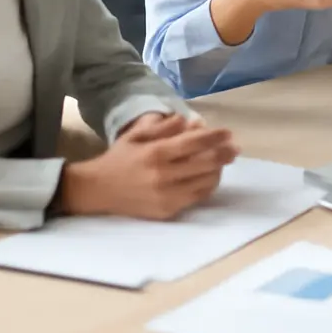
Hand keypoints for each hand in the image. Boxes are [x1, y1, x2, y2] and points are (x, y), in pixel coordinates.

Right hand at [60, 114, 238, 219]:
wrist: (96, 191)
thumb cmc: (120, 158)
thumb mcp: (138, 134)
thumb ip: (165, 126)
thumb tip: (191, 121)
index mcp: (156, 153)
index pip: (194, 143)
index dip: (215, 137)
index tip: (228, 132)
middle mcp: (163, 175)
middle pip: (205, 163)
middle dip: (224, 153)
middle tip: (234, 147)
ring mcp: (165, 196)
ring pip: (205, 182)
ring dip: (218, 170)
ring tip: (224, 160)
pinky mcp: (166, 211)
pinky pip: (196, 198)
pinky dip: (207, 186)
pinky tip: (210, 177)